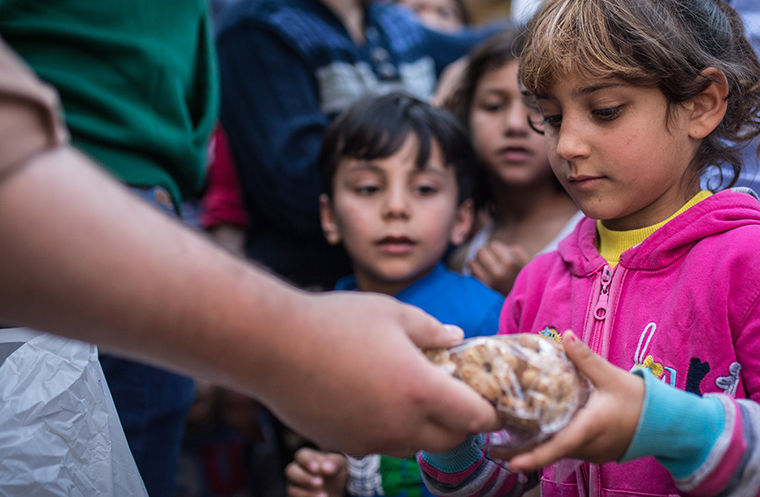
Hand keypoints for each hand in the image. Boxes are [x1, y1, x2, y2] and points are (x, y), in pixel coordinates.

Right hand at [257, 291, 500, 456]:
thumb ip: (431, 329)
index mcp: (421, 391)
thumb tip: (456, 337)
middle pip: (449, 440)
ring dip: (422, 426)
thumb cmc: (335, 322)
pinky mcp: (343, 445)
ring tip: (408, 391)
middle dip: (459, 421)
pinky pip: (379, 444)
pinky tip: (370, 397)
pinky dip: (386, 428)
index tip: (486, 396)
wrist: (272, 346)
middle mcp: (400, 425)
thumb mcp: (393, 313)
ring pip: (413, 445)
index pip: (476, 417)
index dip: (488, 409)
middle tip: (451, 393)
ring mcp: (370, 440)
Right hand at [285, 448, 347, 496]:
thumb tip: (326, 468)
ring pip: (292, 489)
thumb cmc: (334, 472)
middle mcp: (296, 470)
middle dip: (304, 477)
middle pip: (291, 471)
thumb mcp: (338, 464)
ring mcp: (294, 485)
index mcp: (306, 457)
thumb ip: (333, 463)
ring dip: (306, 493)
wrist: (335, 490)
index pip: (301, 456)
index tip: (317, 469)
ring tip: (324, 495)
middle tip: (320, 483)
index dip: (307, 462)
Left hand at [467, 240, 529, 295]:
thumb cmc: (525, 277)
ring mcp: (489, 283)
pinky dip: (474, 272)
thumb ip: (513, 250)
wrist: (525, 301)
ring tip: (484, 265)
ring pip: (472, 263)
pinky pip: (471, 275)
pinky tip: (482, 274)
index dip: (496, 248)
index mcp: (510, 263)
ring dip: (477, 262)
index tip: (500, 254)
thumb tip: (498, 248)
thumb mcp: (526, 260)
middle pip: (480, 252)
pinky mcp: (483, 290)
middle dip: (485, 253)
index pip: (493, 245)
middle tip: (490, 258)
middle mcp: (498, 273)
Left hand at [500, 332, 644, 471]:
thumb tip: (565, 335)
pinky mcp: (595, 454)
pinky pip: (569, 450)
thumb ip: (585, 358)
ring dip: (537, 447)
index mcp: (590, 427)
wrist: (667, 423)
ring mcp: (592, 453)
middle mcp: (588, 446)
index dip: (534, 457)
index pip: (558, 446)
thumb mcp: (611, 376)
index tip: (512, 463)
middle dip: (523, 451)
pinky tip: (539, 433)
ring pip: (559, 452)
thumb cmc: (640, 400)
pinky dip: (553, 444)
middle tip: (494, 448)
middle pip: (551, 451)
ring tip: (508, 440)